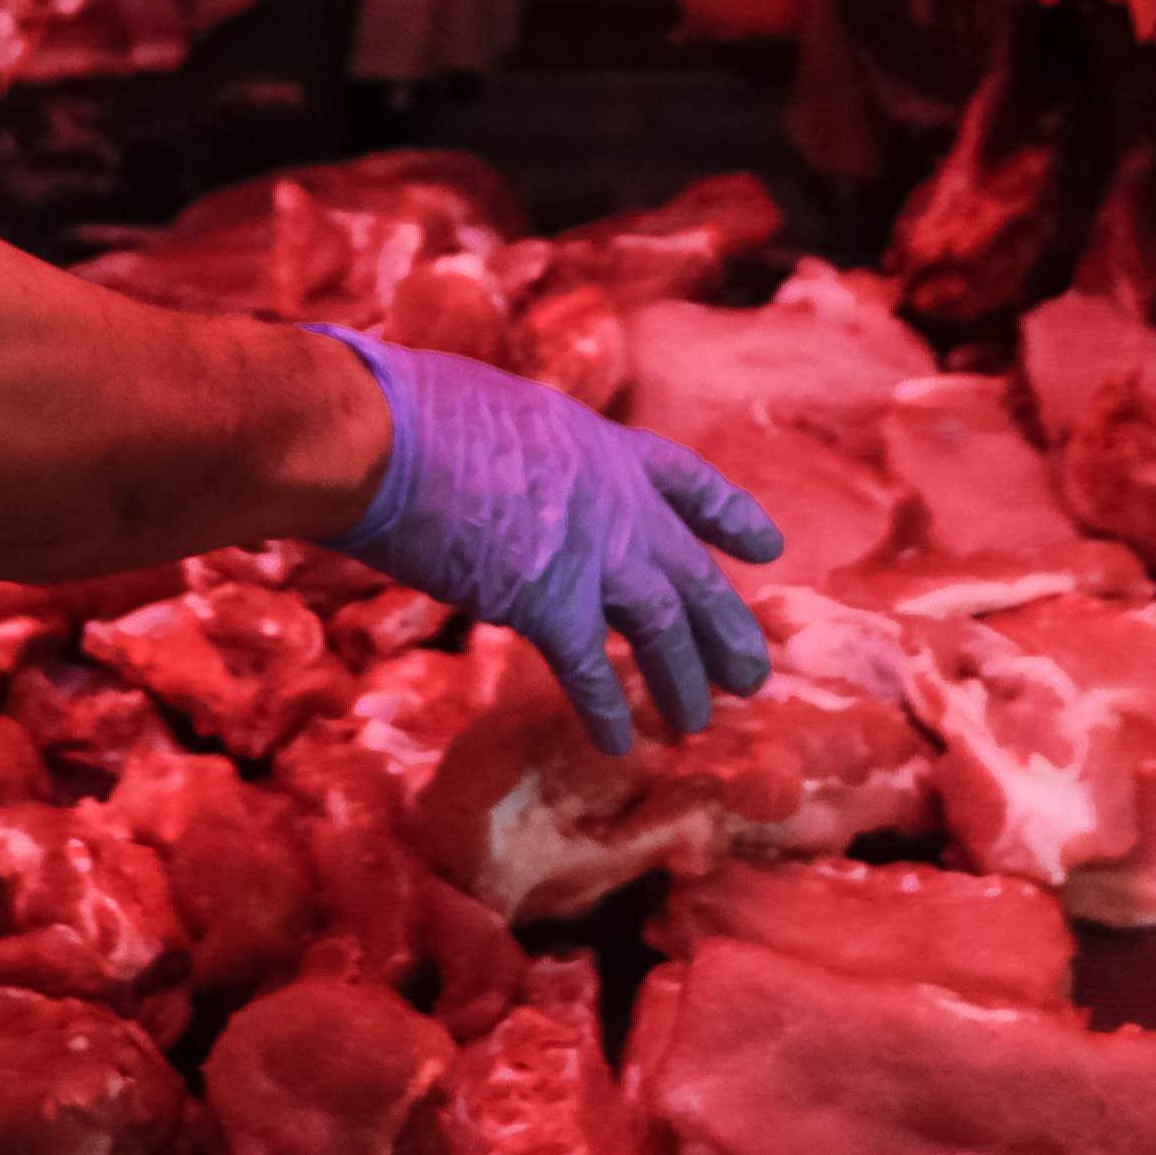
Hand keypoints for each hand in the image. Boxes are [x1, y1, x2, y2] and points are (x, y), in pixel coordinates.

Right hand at [318, 330, 783, 754]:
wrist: (387, 437)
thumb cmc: (412, 408)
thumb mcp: (496, 407)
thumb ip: (524, 452)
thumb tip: (507, 477)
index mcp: (600, 444)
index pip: (684, 481)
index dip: (728, 515)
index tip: (768, 546)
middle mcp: (614, 500)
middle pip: (689, 572)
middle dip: (724, 625)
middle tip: (753, 674)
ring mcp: (590, 552)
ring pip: (661, 626)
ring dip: (682, 681)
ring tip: (700, 723)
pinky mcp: (549, 604)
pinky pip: (589, 669)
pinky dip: (605, 711)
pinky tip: (620, 746)